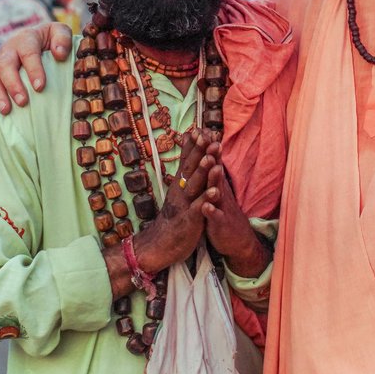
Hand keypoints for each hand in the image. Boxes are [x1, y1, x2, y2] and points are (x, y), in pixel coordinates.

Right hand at [0, 22, 72, 115]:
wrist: (36, 39)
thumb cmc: (51, 39)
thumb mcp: (59, 32)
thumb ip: (63, 39)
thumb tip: (59, 54)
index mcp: (25, 39)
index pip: (28, 53)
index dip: (33, 69)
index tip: (40, 86)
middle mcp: (8, 50)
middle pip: (5, 65)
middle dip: (13, 85)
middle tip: (23, 102)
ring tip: (6, 111)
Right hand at [140, 133, 221, 269]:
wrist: (159, 245)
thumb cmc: (174, 218)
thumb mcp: (179, 194)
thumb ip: (184, 177)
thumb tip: (188, 161)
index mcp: (179, 185)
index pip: (186, 161)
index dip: (193, 145)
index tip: (200, 128)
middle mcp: (180, 191)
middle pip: (190, 168)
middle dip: (199, 151)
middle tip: (207, 134)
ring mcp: (184, 205)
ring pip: (194, 185)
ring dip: (202, 171)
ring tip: (211, 158)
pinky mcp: (189, 220)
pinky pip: (199, 208)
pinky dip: (206, 199)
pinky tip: (215, 190)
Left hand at [200, 143, 268, 276]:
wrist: (237, 240)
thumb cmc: (223, 212)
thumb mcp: (218, 191)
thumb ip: (212, 173)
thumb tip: (209, 154)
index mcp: (217, 185)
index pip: (212, 162)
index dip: (206, 147)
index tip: (199, 129)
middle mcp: (221, 192)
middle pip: (216, 171)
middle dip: (212, 156)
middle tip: (209, 140)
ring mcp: (222, 207)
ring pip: (218, 191)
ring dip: (215, 180)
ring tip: (213, 167)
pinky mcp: (221, 224)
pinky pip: (216, 217)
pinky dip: (211, 211)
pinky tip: (206, 206)